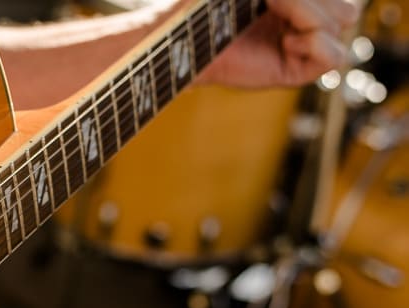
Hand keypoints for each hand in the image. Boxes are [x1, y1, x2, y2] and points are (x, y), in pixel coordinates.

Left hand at [200, 0, 359, 87]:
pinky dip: (317, 44)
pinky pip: (336, 57)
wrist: (191, 38)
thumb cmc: (217, 5)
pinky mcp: (295, 71)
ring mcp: (303, 45)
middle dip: (314, 0)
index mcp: (299, 0)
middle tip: (275, 4)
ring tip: (281, 21)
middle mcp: (305, 19)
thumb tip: (344, 9)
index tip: (273, 0)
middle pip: (346, 4)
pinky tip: (287, 42)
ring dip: (315, 16)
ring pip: (344, 21)